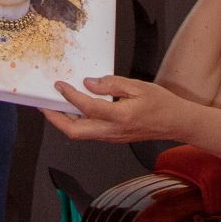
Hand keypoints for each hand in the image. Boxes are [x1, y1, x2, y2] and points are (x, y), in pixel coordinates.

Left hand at [43, 74, 187, 142]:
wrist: (177, 123)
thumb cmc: (162, 104)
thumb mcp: (138, 86)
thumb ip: (111, 84)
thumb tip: (89, 83)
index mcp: (120, 115)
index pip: (86, 106)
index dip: (70, 95)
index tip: (60, 85)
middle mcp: (113, 131)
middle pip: (74, 131)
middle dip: (55, 119)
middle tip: (43, 105)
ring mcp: (112, 137)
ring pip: (80, 134)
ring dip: (63, 122)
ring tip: (54, 107)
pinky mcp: (113, 138)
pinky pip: (89, 133)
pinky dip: (77, 123)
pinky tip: (74, 111)